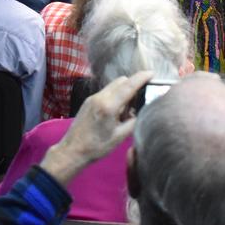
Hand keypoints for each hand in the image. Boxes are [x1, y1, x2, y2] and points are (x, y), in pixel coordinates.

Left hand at [40, 70, 152, 185]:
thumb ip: (133, 120)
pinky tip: (117, 112)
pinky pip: (106, 92)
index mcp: (109, 105)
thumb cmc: (97, 147)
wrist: (72, 150)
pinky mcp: (88, 101)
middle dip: (133, 84)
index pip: (128, 85)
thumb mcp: (120, 136)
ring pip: (113, 86)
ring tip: (129, 110)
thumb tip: (143, 110)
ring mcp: (92, 98)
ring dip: (124, 91)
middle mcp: (100, 97)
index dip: (141, 77)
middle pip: (121, 81)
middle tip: (143, 98)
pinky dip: (115, 96)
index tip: (152, 73)